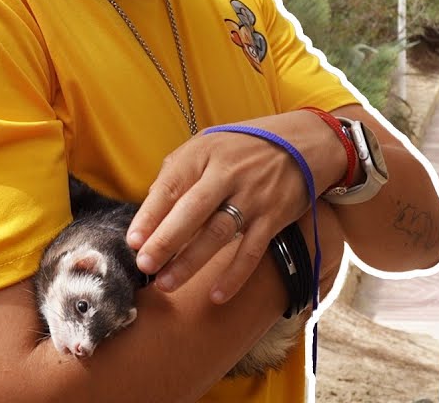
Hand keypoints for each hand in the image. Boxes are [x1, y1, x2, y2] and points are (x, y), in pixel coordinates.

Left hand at [126, 111, 346, 303]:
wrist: (305, 143)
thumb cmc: (245, 147)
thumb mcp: (210, 145)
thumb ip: (179, 172)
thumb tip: (150, 209)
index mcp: (206, 153)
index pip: (172, 185)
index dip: (150, 215)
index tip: (133, 241)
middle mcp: (229, 173)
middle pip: (193, 211)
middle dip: (166, 241)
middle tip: (144, 265)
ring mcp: (254, 196)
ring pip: (218, 234)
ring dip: (191, 262)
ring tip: (166, 284)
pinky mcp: (274, 216)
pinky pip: (252, 250)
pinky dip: (234, 275)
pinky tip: (216, 295)